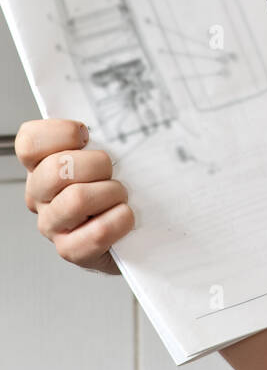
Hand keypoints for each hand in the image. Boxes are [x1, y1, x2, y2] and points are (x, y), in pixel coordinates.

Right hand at [15, 119, 132, 275]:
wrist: (133, 235)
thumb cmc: (117, 190)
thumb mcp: (109, 155)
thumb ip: (103, 137)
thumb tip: (122, 118)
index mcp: (41, 167)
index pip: (29, 142)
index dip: (61, 133)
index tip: (87, 135)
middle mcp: (40, 195)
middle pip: (56, 168)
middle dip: (97, 164)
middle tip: (112, 171)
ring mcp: (52, 225)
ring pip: (77, 199)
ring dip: (112, 193)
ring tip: (121, 197)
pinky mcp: (71, 250)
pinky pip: (97, 232)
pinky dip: (120, 221)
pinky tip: (124, 216)